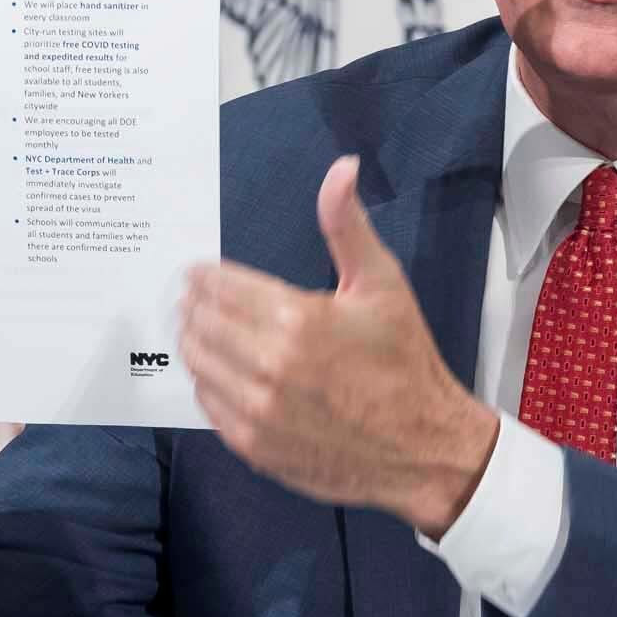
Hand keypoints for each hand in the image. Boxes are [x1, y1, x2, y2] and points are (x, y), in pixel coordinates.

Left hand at [179, 158, 498, 537]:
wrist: (423, 446)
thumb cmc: (403, 363)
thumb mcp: (382, 284)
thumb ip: (346, 225)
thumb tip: (340, 168)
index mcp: (297, 320)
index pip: (219, 286)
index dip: (203, 275)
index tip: (198, 272)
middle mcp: (270, 367)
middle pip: (199, 323)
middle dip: (194, 305)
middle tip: (194, 298)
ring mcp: (259, 412)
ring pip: (196, 364)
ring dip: (195, 342)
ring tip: (204, 330)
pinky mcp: (255, 447)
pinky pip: (208, 406)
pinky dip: (209, 384)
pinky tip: (223, 372)